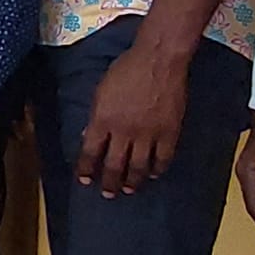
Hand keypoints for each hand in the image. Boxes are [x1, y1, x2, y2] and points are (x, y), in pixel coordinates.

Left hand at [77, 38, 189, 196]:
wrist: (158, 61)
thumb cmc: (125, 70)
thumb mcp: (101, 91)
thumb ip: (96, 116)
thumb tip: (88, 136)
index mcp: (102, 119)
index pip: (90, 152)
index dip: (87, 169)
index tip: (85, 181)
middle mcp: (123, 131)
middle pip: (114, 165)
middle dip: (109, 182)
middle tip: (108, 194)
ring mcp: (148, 134)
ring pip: (138, 166)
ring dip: (132, 181)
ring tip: (129, 190)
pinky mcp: (169, 132)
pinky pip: (163, 158)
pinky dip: (157, 169)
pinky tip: (153, 175)